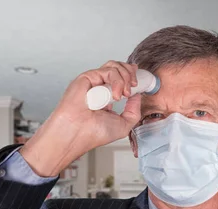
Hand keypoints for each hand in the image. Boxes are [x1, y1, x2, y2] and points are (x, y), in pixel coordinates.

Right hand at [20, 61, 141, 176]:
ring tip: (124, 93)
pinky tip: (115, 94)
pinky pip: (108, 70)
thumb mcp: (124, 125)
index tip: (140, 84)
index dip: (132, 77)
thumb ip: (133, 110)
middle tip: (133, 87)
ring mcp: (94, 82)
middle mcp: (100, 88)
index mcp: (107, 97)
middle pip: (120, 68)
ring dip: (125, 77)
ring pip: (115, 66)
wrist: (78, 133)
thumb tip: (137, 95)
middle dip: (132, 75)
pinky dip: (117, 81)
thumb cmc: (93, 133)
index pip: (122, 79)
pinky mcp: (87, 77)